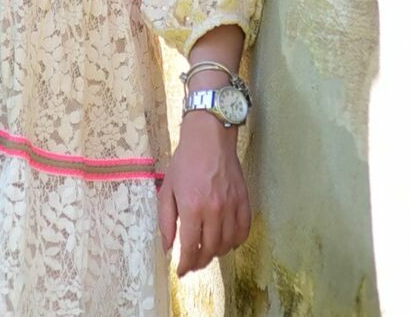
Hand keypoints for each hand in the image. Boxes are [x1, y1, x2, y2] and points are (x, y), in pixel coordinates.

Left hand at [158, 112, 250, 275]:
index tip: (181, 272)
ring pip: (227, 243)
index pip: (190, 248)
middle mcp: (213, 210)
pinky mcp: (243, 200)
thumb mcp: (167, 189)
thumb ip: (165, 221)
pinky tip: (228, 242)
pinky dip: (237, 241)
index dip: (185, 265)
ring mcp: (231, 206)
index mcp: (191, 208)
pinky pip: (244, 230)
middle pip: (210, 249)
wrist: (210, 138)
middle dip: (200, 262)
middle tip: (193, 263)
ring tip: (208, 252)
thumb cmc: (185, 161)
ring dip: (217, 253)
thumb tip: (168, 247)